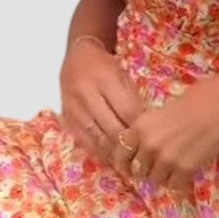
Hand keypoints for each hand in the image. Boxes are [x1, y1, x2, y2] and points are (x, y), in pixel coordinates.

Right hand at [59, 38, 146, 165]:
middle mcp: (86, 94)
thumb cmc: (105, 66)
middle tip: (142, 155)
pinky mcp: (66, 118)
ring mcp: (73, 108)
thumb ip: (133, 100)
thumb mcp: (123, 76)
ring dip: (114, 153)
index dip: (141, 129)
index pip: (127, 112)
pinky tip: (110, 157)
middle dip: (129, 144)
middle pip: (112, 128)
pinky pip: (83, 141)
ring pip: (97, 138)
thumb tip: (146, 129)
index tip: (151, 139)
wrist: (77, 56)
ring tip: (128, 161)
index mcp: (105, 80)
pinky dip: (98, 151)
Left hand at [111, 75, 218, 193]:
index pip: (120, 154)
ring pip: (155, 180)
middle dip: (145, 171)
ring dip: (162, 177)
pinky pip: (174, 185)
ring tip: (172, 169)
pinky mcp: (185, 169)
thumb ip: (146, 132)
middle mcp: (149, 145)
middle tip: (155, 168)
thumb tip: (140, 149)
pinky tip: (184, 172)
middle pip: (138, 171)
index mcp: (139, 128)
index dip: (123, 164)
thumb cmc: (192, 102)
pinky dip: (178, 181)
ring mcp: (166, 159)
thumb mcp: (158, 114)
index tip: (128, 168)